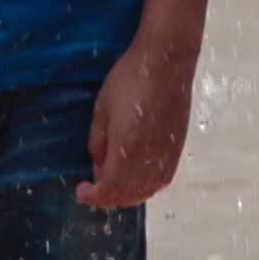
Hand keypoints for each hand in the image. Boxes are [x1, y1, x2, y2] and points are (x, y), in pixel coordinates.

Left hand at [75, 34, 195, 208]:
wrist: (165, 61)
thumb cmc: (128, 80)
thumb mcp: (101, 110)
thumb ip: (98, 145)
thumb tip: (99, 172)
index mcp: (127, 147)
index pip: (109, 190)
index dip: (92, 196)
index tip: (81, 190)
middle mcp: (150, 156)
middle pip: (127, 195)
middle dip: (107, 198)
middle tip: (93, 189)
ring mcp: (167, 153)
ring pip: (146, 192)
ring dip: (127, 196)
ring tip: (112, 185)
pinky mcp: (178, 147)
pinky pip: (162, 180)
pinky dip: (147, 188)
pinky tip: (137, 180)